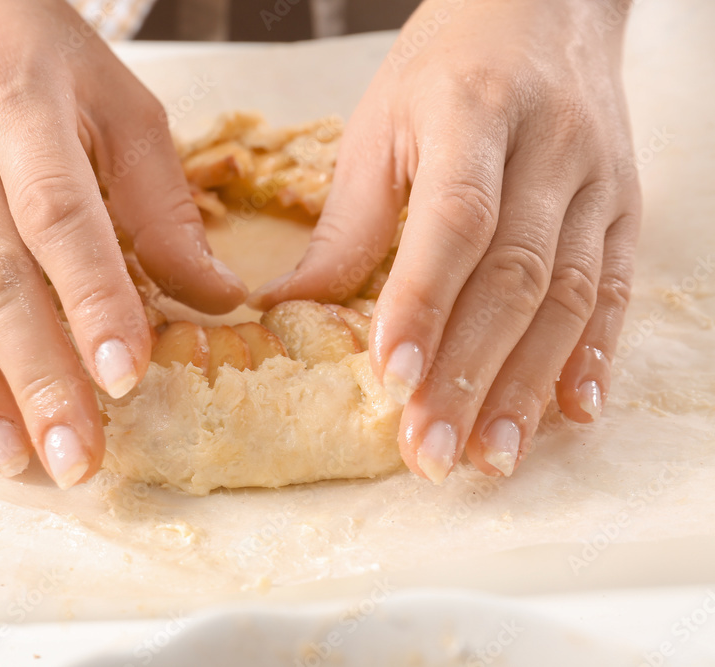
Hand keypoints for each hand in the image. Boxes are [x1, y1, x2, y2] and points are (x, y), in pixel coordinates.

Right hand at [0, 0, 246, 486]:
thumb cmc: (44, 64)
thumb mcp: (122, 109)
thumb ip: (163, 206)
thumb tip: (219, 300)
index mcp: (22, 105)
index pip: (58, 214)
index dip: (92, 298)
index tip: (125, 377)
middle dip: (33, 371)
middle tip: (75, 455)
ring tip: (13, 457)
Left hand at [250, 0, 640, 481]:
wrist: (547, 6)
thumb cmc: (446, 67)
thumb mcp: (380, 124)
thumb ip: (349, 221)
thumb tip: (291, 308)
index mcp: (473, 113)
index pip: (455, 220)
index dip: (425, 303)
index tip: (392, 378)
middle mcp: (548, 147)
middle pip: (514, 275)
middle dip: (471, 372)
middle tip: (431, 450)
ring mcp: (598, 179)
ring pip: (570, 295)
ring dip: (527, 384)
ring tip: (489, 456)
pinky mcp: (625, 204)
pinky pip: (618, 287)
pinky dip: (594, 354)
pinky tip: (569, 411)